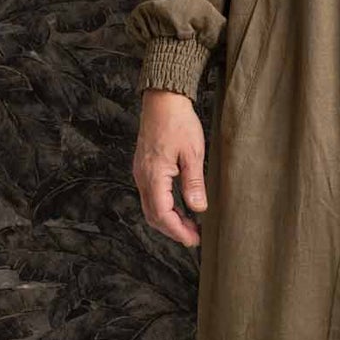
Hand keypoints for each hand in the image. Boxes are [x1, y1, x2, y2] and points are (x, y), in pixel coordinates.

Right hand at [133, 88, 207, 246]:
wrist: (162, 100)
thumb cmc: (178, 122)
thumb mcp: (192, 153)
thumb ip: (194, 183)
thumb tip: (198, 209)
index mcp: (153, 176)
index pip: (162, 214)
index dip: (178, 231)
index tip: (193, 240)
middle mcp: (142, 177)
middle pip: (153, 215)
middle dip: (173, 230)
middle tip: (194, 238)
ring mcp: (141, 172)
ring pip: (151, 206)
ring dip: (169, 220)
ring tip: (190, 225)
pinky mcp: (144, 167)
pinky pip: (151, 195)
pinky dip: (164, 207)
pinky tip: (180, 207)